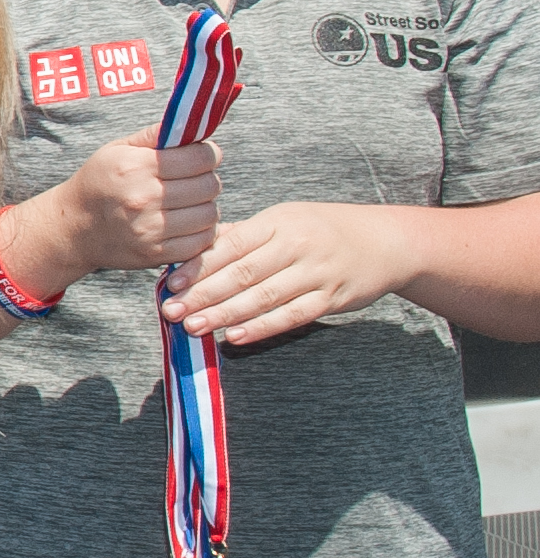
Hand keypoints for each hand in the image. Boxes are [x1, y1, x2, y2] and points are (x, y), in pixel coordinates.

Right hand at [11, 135, 221, 290]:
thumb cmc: (98, 183)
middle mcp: (143, 198)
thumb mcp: (117, 150)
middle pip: (209, 186)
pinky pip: (201, 241)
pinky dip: (200, 231)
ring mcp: (150, 229)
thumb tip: (191, 123)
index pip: (200, 157)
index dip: (208, 154)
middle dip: (207, 179)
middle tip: (194, 180)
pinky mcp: (156, 253)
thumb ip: (155, 135)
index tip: (202, 156)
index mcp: (135, 167)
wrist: (72, 228)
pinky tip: (186, 223)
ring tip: (189, 202)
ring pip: (209, 214)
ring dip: (205, 206)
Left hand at [163, 203, 425, 345]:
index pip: (230, 246)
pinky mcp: (333, 298)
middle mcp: (295, 245)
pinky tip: (235, 336)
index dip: (198, 267)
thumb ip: (240, 236)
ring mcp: (316, 273)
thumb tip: (191, 249)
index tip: (170, 284)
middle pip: (242, 274)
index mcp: (276, 223)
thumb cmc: (321, 229)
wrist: (387, 241)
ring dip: (225, 314)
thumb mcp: (282, 220)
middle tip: (171, 312)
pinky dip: (263, 327)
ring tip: (194, 327)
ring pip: (264, 297)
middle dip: (203, 295)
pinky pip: (293, 315)